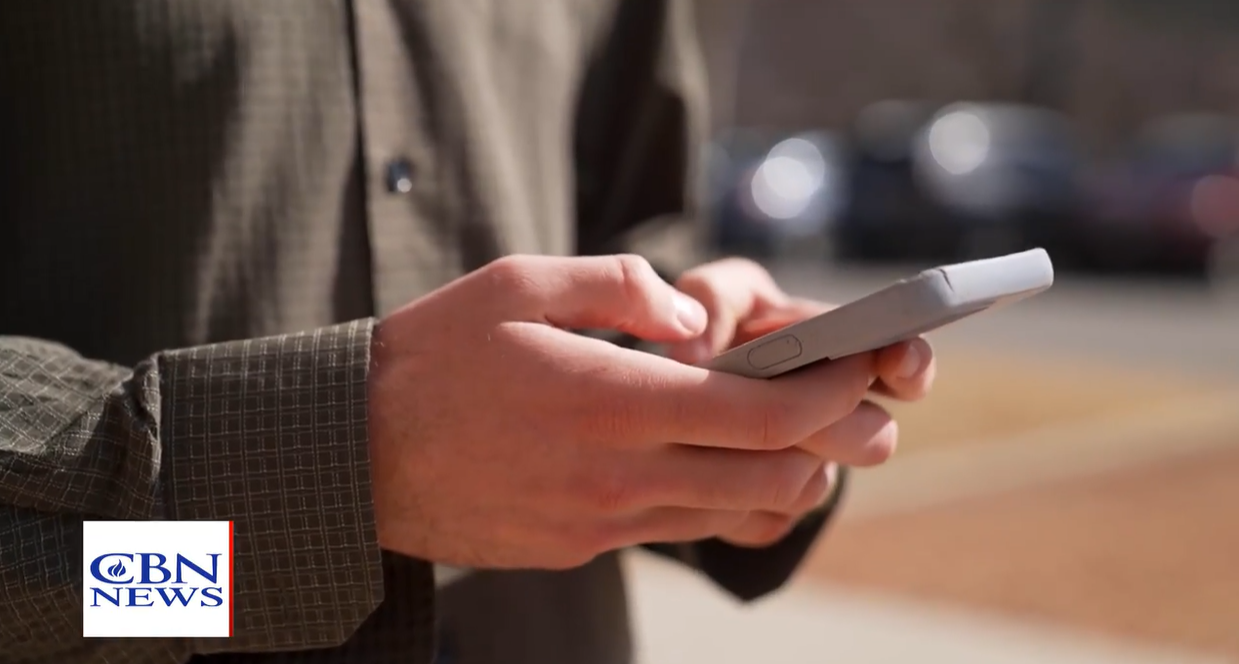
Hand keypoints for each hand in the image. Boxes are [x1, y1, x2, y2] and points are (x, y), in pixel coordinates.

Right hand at [367, 254, 887, 568]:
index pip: (764, 412)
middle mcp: (620, 474)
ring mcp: (602, 522)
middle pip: (772, 475)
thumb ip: (622, 289)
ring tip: (799, 438)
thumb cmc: (435, 356)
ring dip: (785, 477)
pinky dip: (717, 499)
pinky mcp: (580, 547)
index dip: (832, 393)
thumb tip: (697, 320)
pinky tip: (713, 462)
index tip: (861, 367)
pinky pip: (674, 529)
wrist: (355, 453)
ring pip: (734, 514)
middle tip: (863, 413)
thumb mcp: (519, 285)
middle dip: (836, 444)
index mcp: (614, 400)